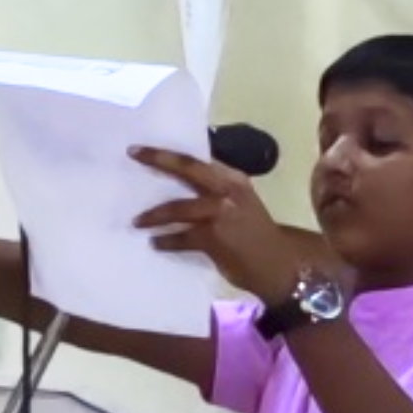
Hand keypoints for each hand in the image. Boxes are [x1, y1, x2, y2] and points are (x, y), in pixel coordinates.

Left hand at [127, 142, 310, 307]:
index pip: (197, 159)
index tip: (142, 148)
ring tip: (137, 222)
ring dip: (154, 215)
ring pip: (178, 207)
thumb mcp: (239, 203)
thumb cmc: (255, 234)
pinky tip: (156, 243)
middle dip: (158, 159)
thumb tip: (179, 185)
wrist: (279, 264)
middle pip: (187, 168)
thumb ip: (215, 191)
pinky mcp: (213, 238)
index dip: (169, 153)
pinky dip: (166, 241)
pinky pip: (181, 237)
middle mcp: (228, 189)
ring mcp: (220, 213)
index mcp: (234, 178)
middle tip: (133, 154)